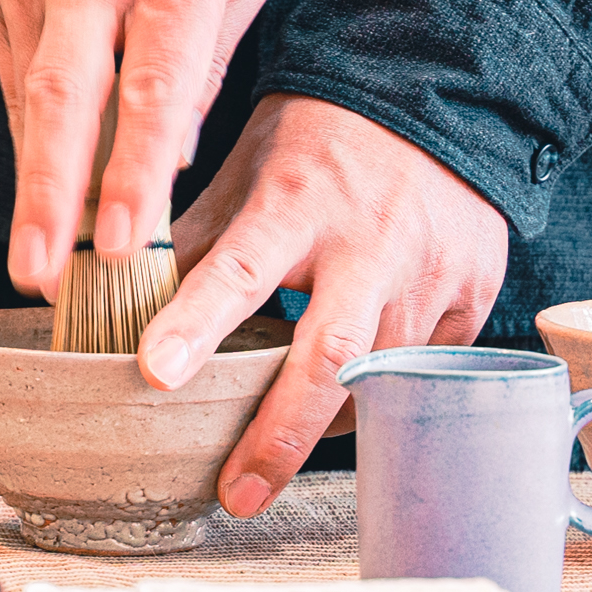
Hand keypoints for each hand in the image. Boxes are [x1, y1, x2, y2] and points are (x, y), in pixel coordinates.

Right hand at [0, 0, 271, 295]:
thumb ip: (212, 58)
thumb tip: (175, 157)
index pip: (152, 90)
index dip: (135, 174)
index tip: (123, 244)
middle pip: (66, 101)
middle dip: (52, 199)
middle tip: (43, 276)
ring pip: (27, 91)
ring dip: (30, 180)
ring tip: (37, 259)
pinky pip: (11, 66)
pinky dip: (25, 128)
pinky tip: (36, 183)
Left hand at [140, 94, 510, 514]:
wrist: (443, 99)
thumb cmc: (326, 134)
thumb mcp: (251, 164)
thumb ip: (198, 236)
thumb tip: (117, 299)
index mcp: (299, 199)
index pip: (241, 268)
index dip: (197, 323)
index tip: (154, 373)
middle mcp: (371, 240)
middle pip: (330, 355)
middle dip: (280, 434)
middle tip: (237, 492)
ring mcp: (432, 271)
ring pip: (380, 375)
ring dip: (327, 419)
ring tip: (281, 447)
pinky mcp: (474, 293)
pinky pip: (423, 368)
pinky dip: (383, 389)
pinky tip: (353, 390)